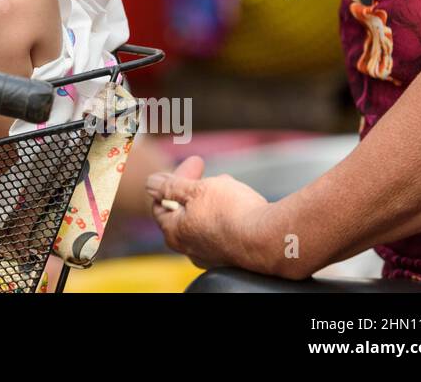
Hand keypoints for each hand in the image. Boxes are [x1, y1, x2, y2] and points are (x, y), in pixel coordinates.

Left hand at [146, 155, 279, 274]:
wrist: (270, 238)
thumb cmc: (231, 213)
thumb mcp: (196, 189)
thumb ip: (171, 187)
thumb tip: (151, 184)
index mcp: (174, 232)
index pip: (161, 204)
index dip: (173, 180)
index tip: (193, 164)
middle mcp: (190, 248)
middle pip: (185, 210)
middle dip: (196, 188)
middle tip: (211, 175)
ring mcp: (212, 254)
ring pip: (206, 218)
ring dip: (214, 198)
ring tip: (229, 186)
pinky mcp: (232, 254)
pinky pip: (224, 228)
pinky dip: (228, 212)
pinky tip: (241, 203)